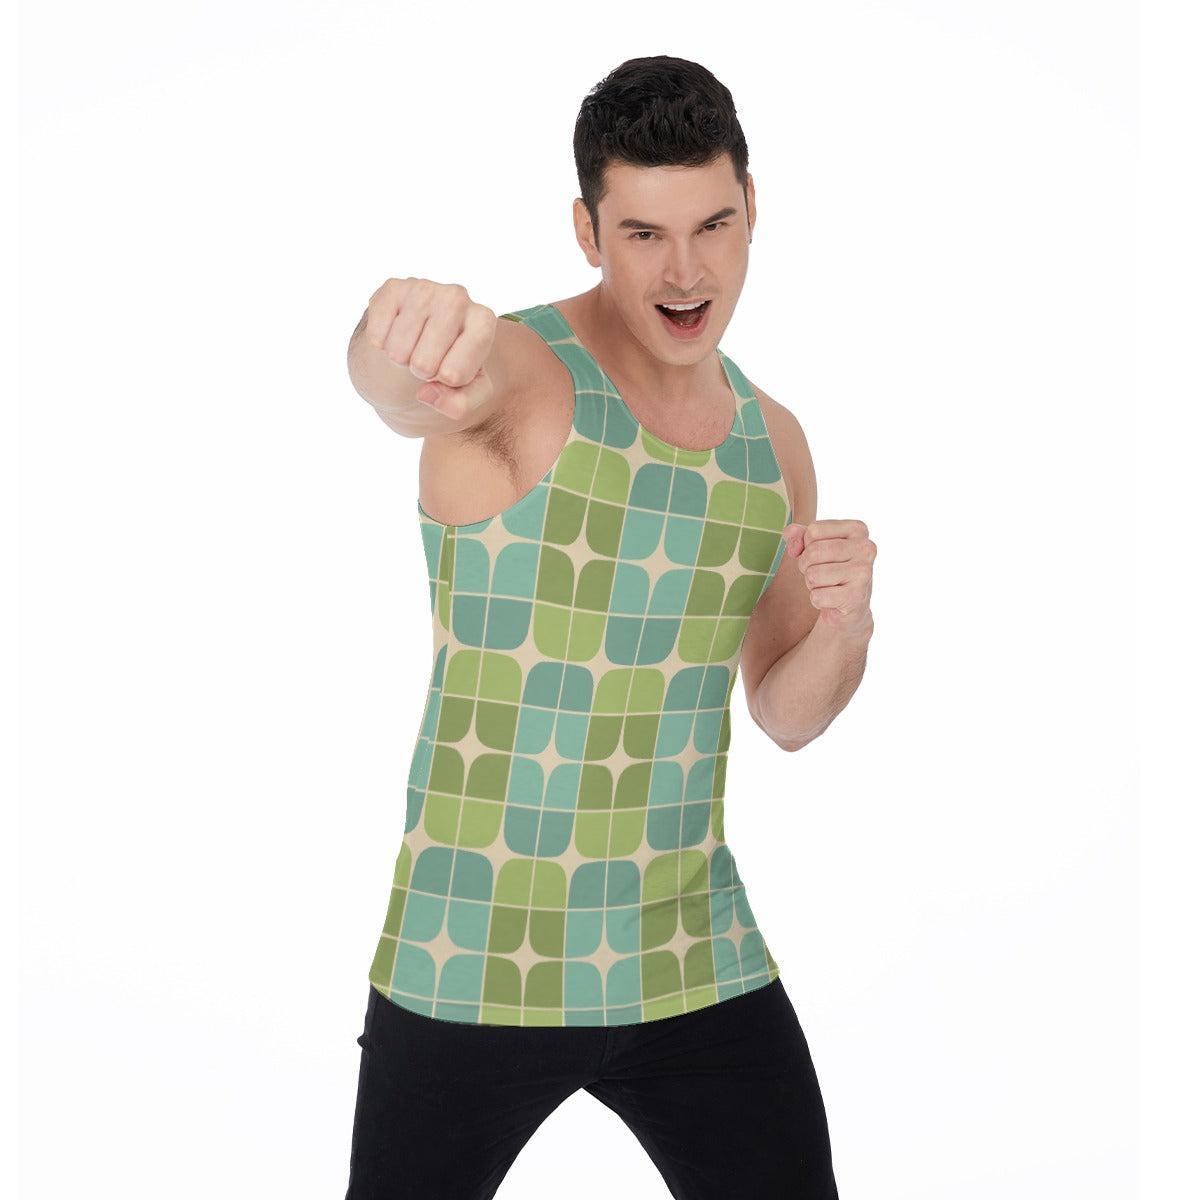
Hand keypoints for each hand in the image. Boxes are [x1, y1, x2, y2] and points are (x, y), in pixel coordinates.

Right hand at [364, 277, 497, 417]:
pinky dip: (381, 345)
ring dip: (401, 358)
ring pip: (398, 351)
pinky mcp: (393, 288)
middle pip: (423, 364)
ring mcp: (424, 288)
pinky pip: (377, 336)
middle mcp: (458, 297)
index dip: (446, 382)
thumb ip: (460, 404)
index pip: (454, 375)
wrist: (426, 334)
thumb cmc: (452, 363)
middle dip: (422, 371)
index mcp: (484, 322)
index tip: (451, 369)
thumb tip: (426, 394)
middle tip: (428, 358)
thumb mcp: (469, 390)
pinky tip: (395, 333)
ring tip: (413, 346)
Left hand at [782, 519, 875, 637]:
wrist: (850, 605)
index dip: (806, 546)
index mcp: (857, 529)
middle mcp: (865, 548)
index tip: (820, 555)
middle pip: (813, 552)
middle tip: (819, 572)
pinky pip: (817, 596)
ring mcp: (863, 572)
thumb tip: (792, 538)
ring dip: (812, 583)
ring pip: (813, 574)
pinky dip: (817, 600)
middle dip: (806, 565)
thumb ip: (797, 535)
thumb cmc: (830, 568)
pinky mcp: (856, 597)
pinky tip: (831, 598)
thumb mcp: (812, 545)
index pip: (814, 530)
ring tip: (827, 585)